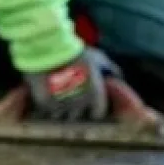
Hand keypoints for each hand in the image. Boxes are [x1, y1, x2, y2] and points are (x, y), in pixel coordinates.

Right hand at [16, 46, 163, 130]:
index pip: (97, 114)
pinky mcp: (45, 105)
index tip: (88, 104)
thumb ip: (110, 69)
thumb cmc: (76, 52)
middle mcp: (79, 105)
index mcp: (94, 97)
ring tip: (55, 98)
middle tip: (69, 99)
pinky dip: (45, 108)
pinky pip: (45, 112)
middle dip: (74, 110)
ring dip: (58, 111)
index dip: (92, 109)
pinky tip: (44, 97)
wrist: (50, 48)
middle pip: (76, 117)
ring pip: (59, 117)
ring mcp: (61, 107)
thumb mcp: (98, 58)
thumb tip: (119, 77)